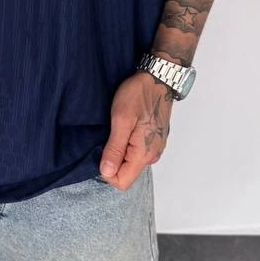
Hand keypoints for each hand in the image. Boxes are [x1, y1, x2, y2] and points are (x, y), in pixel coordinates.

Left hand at [99, 72, 173, 189]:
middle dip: (112, 161)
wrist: (158, 78)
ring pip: (131, 163)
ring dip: (119, 152)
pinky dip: (127, 145)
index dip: (107, 172)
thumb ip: (115, 149)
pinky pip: (137, 152)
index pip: (122, 182)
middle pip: (126, 173)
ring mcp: (155, 148)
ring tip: (116, 130)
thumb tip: (107, 172)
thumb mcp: (121, 120)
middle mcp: (152, 155)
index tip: (101, 151)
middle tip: (107, 137)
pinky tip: (125, 128)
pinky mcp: (154, 140)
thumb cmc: (138, 95)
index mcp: (144, 154)